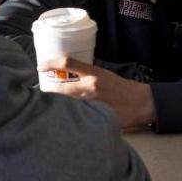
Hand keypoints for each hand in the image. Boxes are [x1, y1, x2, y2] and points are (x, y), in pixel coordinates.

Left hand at [38, 56, 155, 128]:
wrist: (141, 102)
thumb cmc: (121, 86)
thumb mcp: (104, 73)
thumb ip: (85, 73)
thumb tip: (65, 72)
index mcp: (93, 73)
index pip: (67, 63)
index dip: (50, 63)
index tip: (40, 66)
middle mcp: (91, 86)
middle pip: (61, 88)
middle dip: (48, 91)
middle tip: (40, 93)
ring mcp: (94, 103)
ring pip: (67, 104)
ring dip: (56, 105)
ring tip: (49, 107)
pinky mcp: (98, 117)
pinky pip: (79, 117)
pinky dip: (70, 116)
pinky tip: (64, 119)